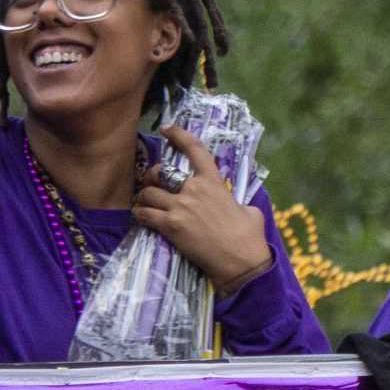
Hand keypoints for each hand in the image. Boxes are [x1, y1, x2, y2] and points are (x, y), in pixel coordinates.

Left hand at [132, 127, 272, 294]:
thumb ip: (237, 202)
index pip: (195, 150)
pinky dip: (139, 215)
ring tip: (144, 204)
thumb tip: (239, 207)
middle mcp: (194, 189)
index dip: (178, 136)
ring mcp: (181, 207)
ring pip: (148, 194)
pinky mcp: (171, 226)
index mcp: (214, 182)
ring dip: (143, 198)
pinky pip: (145, 214)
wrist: (241, 260)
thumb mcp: (249, 210)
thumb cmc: (249, 236)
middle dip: (152, 177)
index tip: (167, 129)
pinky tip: (140, 217)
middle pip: (161, 173)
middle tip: (152, 185)